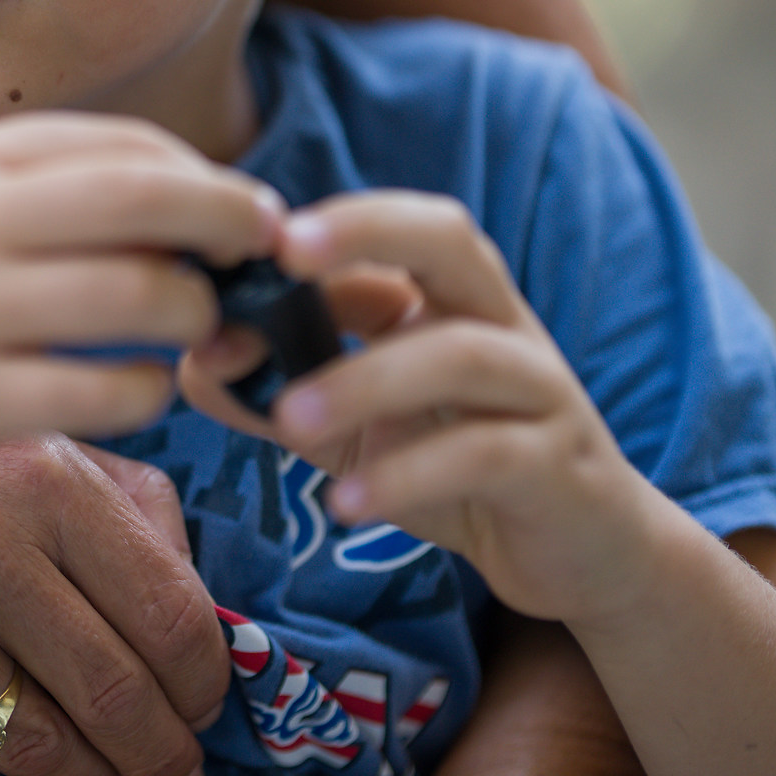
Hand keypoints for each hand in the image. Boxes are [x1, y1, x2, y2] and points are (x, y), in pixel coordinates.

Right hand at [0, 111, 282, 494]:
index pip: (127, 145)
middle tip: (256, 257)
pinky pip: (103, 392)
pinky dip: (149, 392)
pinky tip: (140, 390)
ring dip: (194, 316)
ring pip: (140, 297)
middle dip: (229, 223)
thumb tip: (190, 197)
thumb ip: (44, 188)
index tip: (240, 212)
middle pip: (148, 198)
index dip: (206, 178)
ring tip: (191, 331)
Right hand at [0, 437, 228, 775]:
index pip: (172, 617)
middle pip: (115, 694)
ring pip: (36, 743)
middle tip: (171, 773)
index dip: (205, 686)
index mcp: (44, 476)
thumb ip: (128, 509)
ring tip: (91, 772)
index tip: (204, 709)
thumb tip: (206, 615)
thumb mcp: (31, 442)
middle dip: (160, 754)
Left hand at [179, 192, 670, 627]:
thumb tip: (193, 361)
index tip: (246, 234)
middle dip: (367, 232)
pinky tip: (346, 504)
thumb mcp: (354, 428)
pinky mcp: (559, 466)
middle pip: (450, 240)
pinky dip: (408, 476)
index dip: (326, 223)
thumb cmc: (455, 467)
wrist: (582, 552)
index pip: (396, 227)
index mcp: (450, 297)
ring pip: (462, 355)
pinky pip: (486, 455)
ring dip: (366, 380)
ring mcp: (538, 391)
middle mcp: (500, 322)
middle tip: (283, 257)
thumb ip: (275, 392)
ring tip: (285, 419)